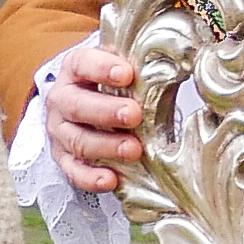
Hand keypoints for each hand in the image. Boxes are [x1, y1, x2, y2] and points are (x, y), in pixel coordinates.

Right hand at [45, 33, 144, 194]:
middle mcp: (62, 99)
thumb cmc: (113, 84)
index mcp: (75, 69)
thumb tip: (183, 64)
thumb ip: (142, 64)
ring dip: (106, 146)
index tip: (127, 74)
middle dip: (106, 111)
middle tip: (134, 115)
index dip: (102, 68)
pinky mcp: (64, 158)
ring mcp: (60, 131)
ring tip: (134, 150)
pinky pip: (73, 171)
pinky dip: (91, 178)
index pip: (82, 64)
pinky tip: (112, 180)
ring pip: (77, 140)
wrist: (91, 104)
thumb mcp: (123, 67)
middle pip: (76, 105)